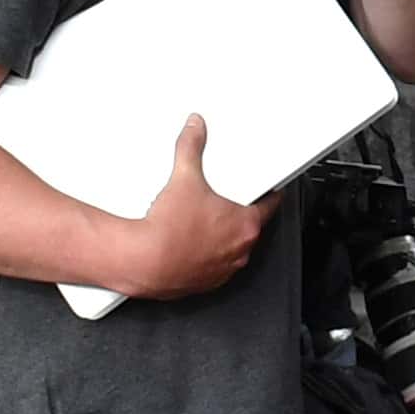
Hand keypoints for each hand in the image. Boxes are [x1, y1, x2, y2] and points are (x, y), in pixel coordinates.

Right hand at [124, 115, 268, 299]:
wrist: (144, 261)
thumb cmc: (168, 230)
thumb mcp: (184, 178)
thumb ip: (191, 148)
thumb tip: (194, 130)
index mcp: (246, 225)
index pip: (271, 205)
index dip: (270, 194)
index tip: (269, 189)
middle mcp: (240, 251)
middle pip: (249, 226)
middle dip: (237, 213)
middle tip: (219, 202)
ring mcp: (224, 270)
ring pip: (231, 248)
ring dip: (222, 237)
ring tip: (198, 223)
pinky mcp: (205, 283)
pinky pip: (213, 266)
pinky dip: (205, 256)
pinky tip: (188, 244)